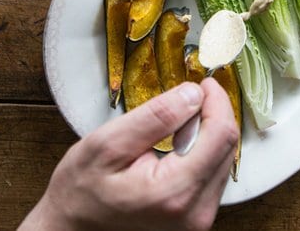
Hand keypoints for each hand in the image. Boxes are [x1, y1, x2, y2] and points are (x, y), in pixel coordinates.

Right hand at [19, 78, 238, 230]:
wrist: (72, 229)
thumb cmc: (81, 190)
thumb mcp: (108, 143)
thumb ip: (156, 117)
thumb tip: (193, 94)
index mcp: (175, 192)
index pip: (220, 135)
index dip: (216, 101)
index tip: (203, 83)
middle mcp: (196, 213)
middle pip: (227, 147)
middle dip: (213, 115)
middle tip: (188, 97)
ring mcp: (198, 220)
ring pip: (223, 159)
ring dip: (208, 133)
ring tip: (175, 125)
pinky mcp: (197, 218)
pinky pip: (213, 174)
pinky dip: (202, 152)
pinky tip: (178, 146)